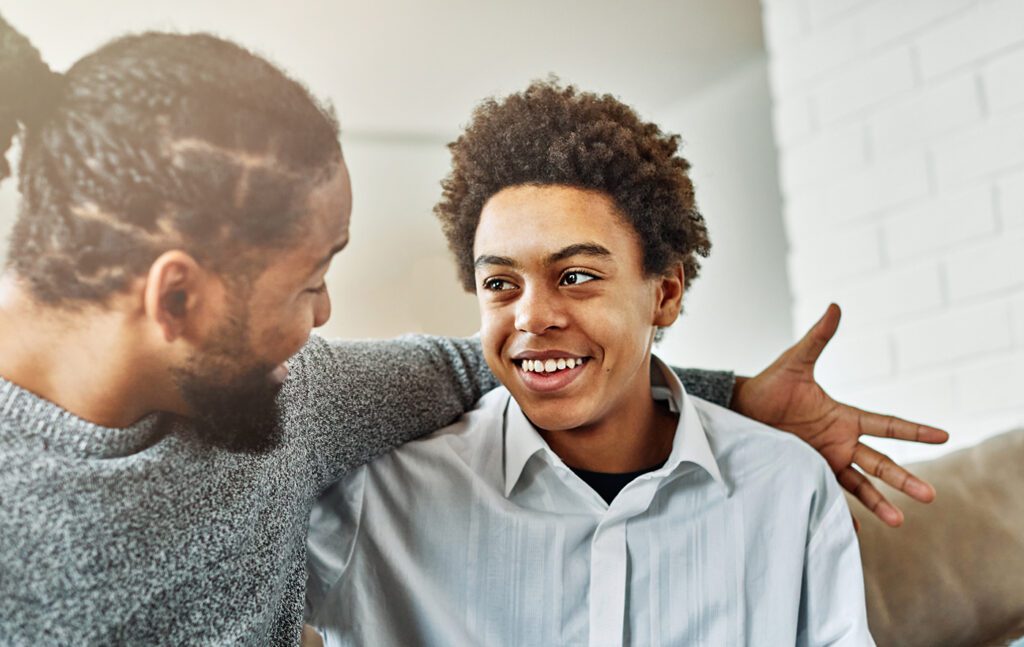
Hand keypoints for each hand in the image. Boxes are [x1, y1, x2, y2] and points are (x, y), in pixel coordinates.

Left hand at [731, 303, 948, 526]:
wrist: (740, 410)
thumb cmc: (769, 385)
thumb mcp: (795, 362)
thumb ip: (818, 339)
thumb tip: (835, 307)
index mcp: (844, 416)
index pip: (887, 425)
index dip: (914, 430)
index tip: (943, 435)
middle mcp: (840, 442)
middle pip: (881, 462)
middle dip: (905, 478)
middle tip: (929, 495)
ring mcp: (825, 460)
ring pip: (860, 485)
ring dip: (880, 503)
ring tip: (899, 521)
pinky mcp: (806, 472)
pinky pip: (828, 495)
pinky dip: (840, 512)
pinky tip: (851, 531)